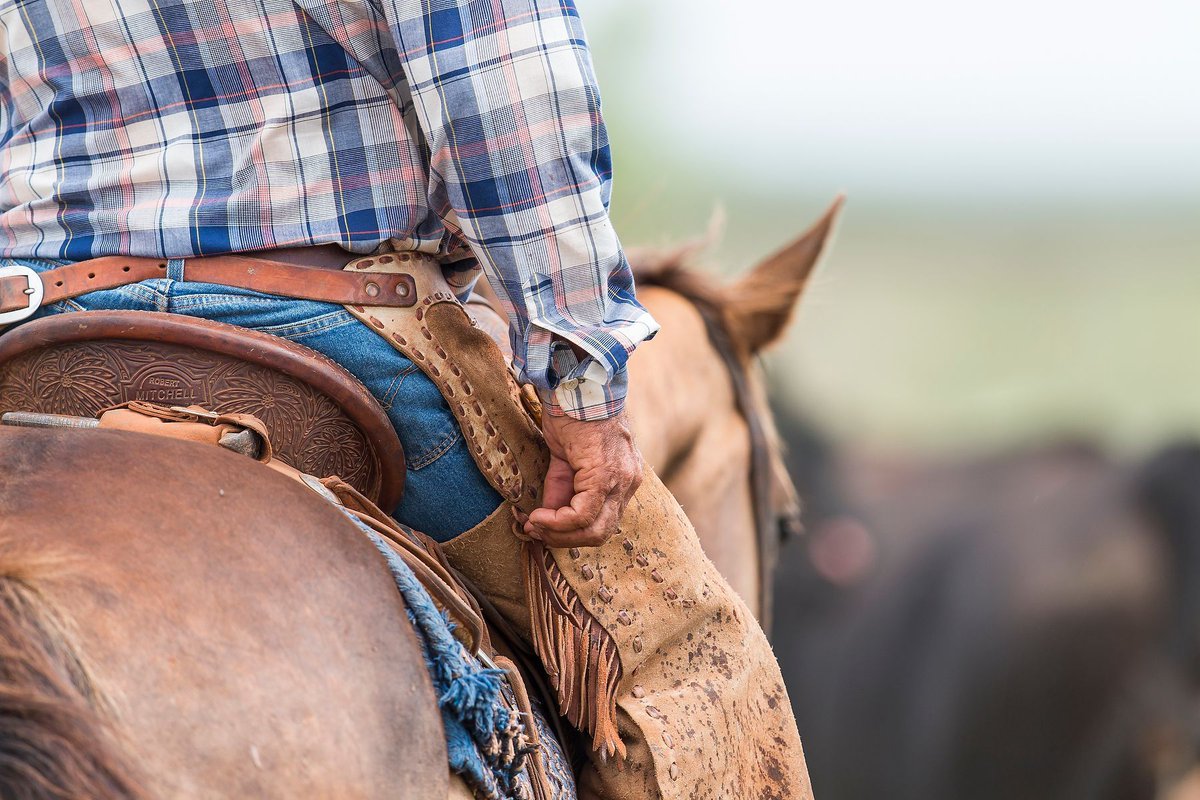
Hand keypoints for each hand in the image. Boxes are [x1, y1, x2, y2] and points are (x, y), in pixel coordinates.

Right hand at [523, 411, 643, 547]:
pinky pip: (583, 513)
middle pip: (601, 532)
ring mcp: (621, 480)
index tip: (540, 526)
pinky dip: (558, 521)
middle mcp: (628, 482)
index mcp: (623, 478)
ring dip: (560, 533)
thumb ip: (561, 489)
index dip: (569, 532)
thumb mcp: (567, 458)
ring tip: (535, 524)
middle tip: (537, 531)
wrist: (577, 383)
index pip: (602, 522)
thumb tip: (546, 518)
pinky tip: (539, 516)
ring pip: (595, 529)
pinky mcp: (605, 475)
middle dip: (565, 539)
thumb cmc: (572, 413)